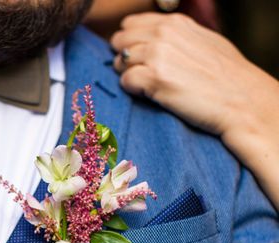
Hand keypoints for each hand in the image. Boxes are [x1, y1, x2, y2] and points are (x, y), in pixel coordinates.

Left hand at [110, 13, 277, 137]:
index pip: (130, 25)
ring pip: (119, 62)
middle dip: (125, 58)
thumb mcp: (203, 42)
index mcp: (174, 23)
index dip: (130, 43)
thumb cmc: (226, 77)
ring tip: (148, 86)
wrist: (241, 101)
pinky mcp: (154, 79)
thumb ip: (176, 37)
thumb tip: (152, 40)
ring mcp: (157, 55)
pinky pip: (125, 81)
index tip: (138, 57)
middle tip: (141, 74)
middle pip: (119, 41)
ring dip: (128, 75)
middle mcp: (163, 34)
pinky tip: (150, 95)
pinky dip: (132, 90)